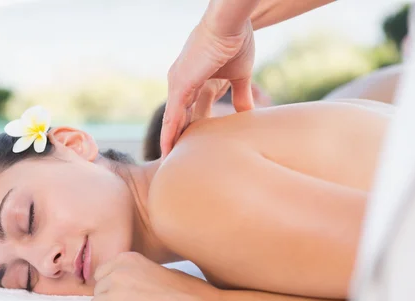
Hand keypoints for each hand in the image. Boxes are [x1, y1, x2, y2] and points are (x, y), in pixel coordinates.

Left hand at [88, 252, 220, 300]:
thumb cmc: (187, 293)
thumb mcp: (156, 270)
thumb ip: (133, 273)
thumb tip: (115, 286)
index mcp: (128, 259)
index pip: (102, 273)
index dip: (114, 287)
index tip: (129, 296)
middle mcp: (117, 274)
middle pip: (98, 290)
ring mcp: (114, 295)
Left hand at [161, 18, 254, 157]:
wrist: (232, 24)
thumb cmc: (236, 43)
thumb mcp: (239, 77)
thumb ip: (240, 97)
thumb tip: (247, 114)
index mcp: (196, 82)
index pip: (189, 112)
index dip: (189, 130)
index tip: (190, 150)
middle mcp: (183, 84)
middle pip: (177, 118)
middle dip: (176, 139)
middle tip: (174, 161)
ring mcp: (179, 84)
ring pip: (172, 119)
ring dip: (170, 140)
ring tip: (167, 162)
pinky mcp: (180, 84)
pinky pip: (172, 114)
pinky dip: (170, 132)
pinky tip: (168, 148)